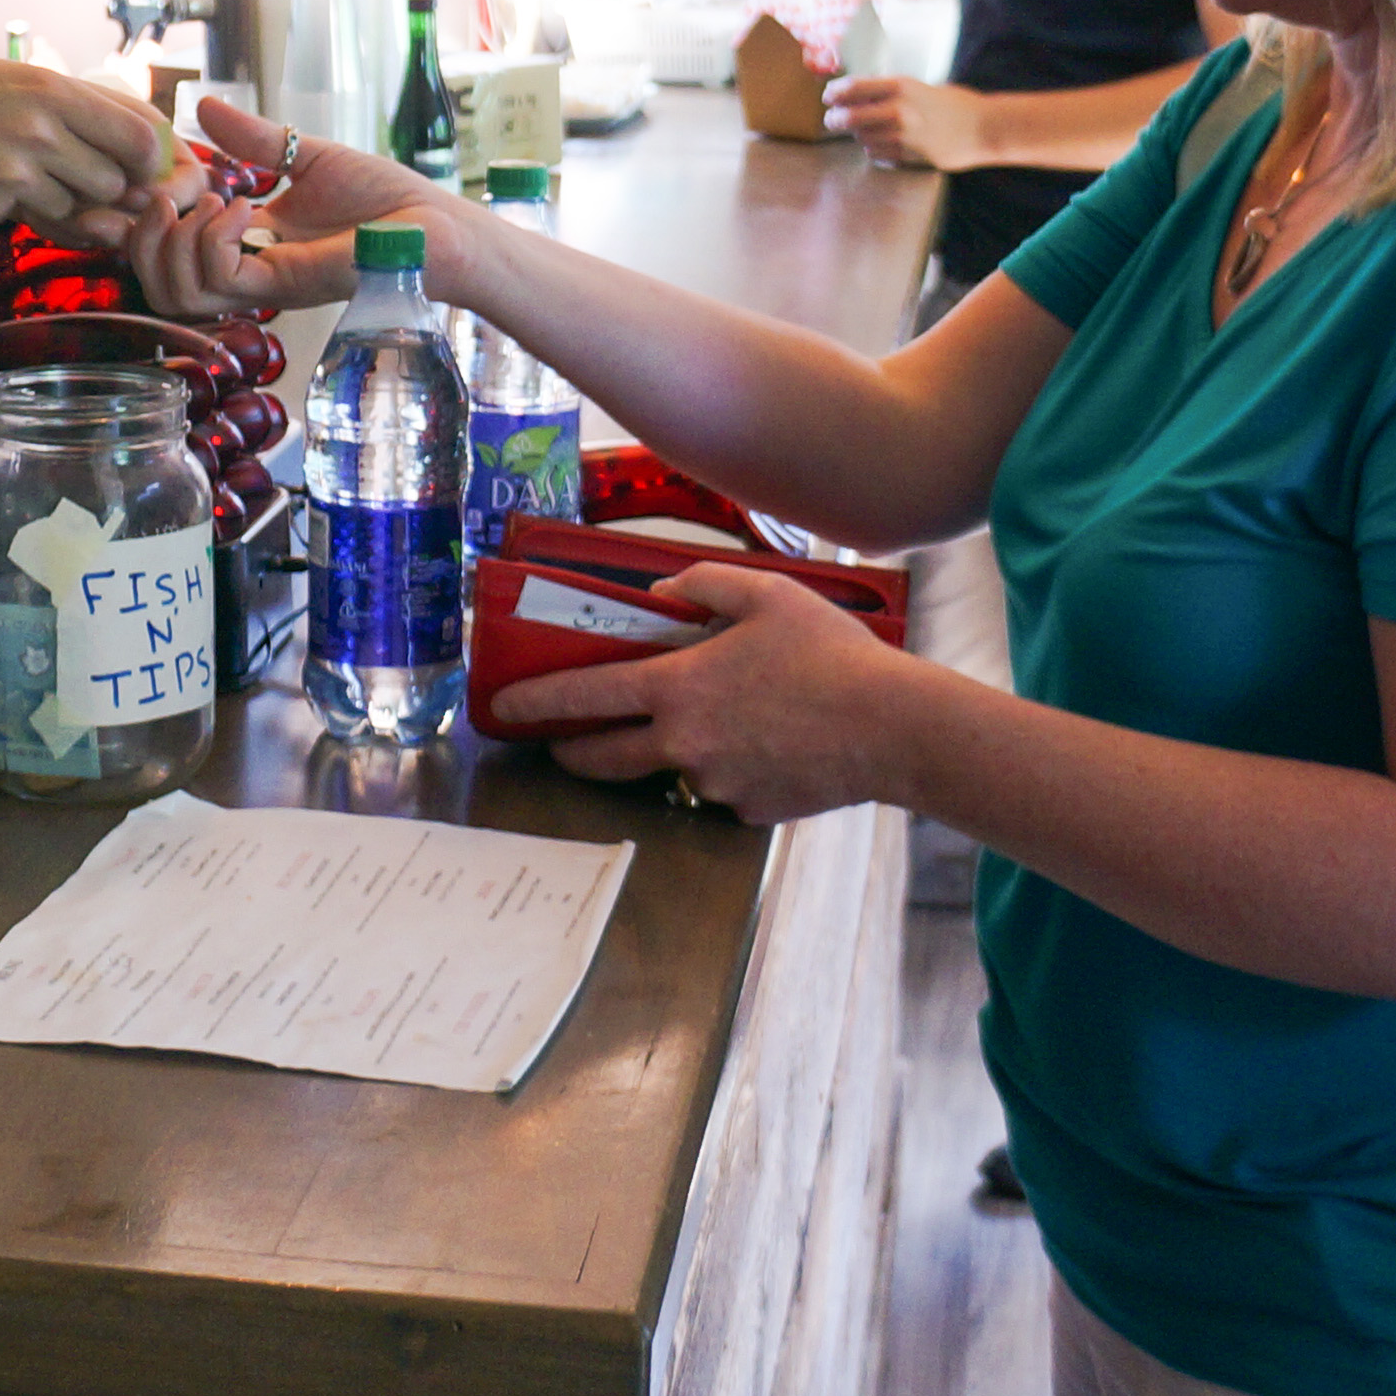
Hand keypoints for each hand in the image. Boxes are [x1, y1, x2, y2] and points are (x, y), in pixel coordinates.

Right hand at [0, 54, 172, 242]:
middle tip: (72, 171)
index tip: (142, 168)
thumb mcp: (23, 81)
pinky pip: (29, 222)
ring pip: (74, 209)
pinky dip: (18, 210)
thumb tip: (156, 148)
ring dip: (59, 200)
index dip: (149, 162)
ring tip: (17, 170)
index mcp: (51, 90)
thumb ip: (89, 110)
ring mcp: (9, 175)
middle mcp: (35, 131)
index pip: (138, 137)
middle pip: (112, 183)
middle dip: (104, 187)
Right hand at [157, 95, 459, 312]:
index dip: (149, 230)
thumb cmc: (386, 197)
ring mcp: (267, 283)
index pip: (174, 258)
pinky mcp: (288, 284)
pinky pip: (223, 277)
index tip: (161, 187)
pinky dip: (213, 240)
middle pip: (163, 289)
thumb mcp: (306, 156)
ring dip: (176, 242)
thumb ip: (252, 139)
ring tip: (208, 202)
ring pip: (182, 293)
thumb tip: (201, 107)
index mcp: (254, 246)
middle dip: (144, 245)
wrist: (435, 224)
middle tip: (167, 202)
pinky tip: (239, 207)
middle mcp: (253, 272)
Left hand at [489, 563, 912, 825]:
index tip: (504, 710)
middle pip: (602, 758)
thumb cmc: (830, 654)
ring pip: (671, 770)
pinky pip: (722, 790)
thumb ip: (703, 582)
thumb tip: (665, 592)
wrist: (892, 728)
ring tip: (712, 722)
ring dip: (669, 751)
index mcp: (677, 688)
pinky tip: (766, 745)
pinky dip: (729, 769)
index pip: (585, 697)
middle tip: (559, 744)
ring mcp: (715, 785)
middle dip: (570, 751)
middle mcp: (683, 744)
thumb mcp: (766, 593)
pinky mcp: (748, 813)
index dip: (537, 703)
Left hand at [822, 74, 989, 169]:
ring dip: (858, 135)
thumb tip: (859, 95)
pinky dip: (874, 149)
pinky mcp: (908, 156)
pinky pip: (877, 154)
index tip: (828, 97)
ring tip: (865, 131)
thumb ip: (891, 92)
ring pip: (861, 138)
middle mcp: (897, 110)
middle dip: (836, 119)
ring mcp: (902, 136)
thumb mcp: (920, 88)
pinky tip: (882, 144)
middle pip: (849, 117)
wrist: (983, 128)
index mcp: (900, 86)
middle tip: (833, 119)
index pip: (852, 88)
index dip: (834, 93)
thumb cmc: (954, 104)